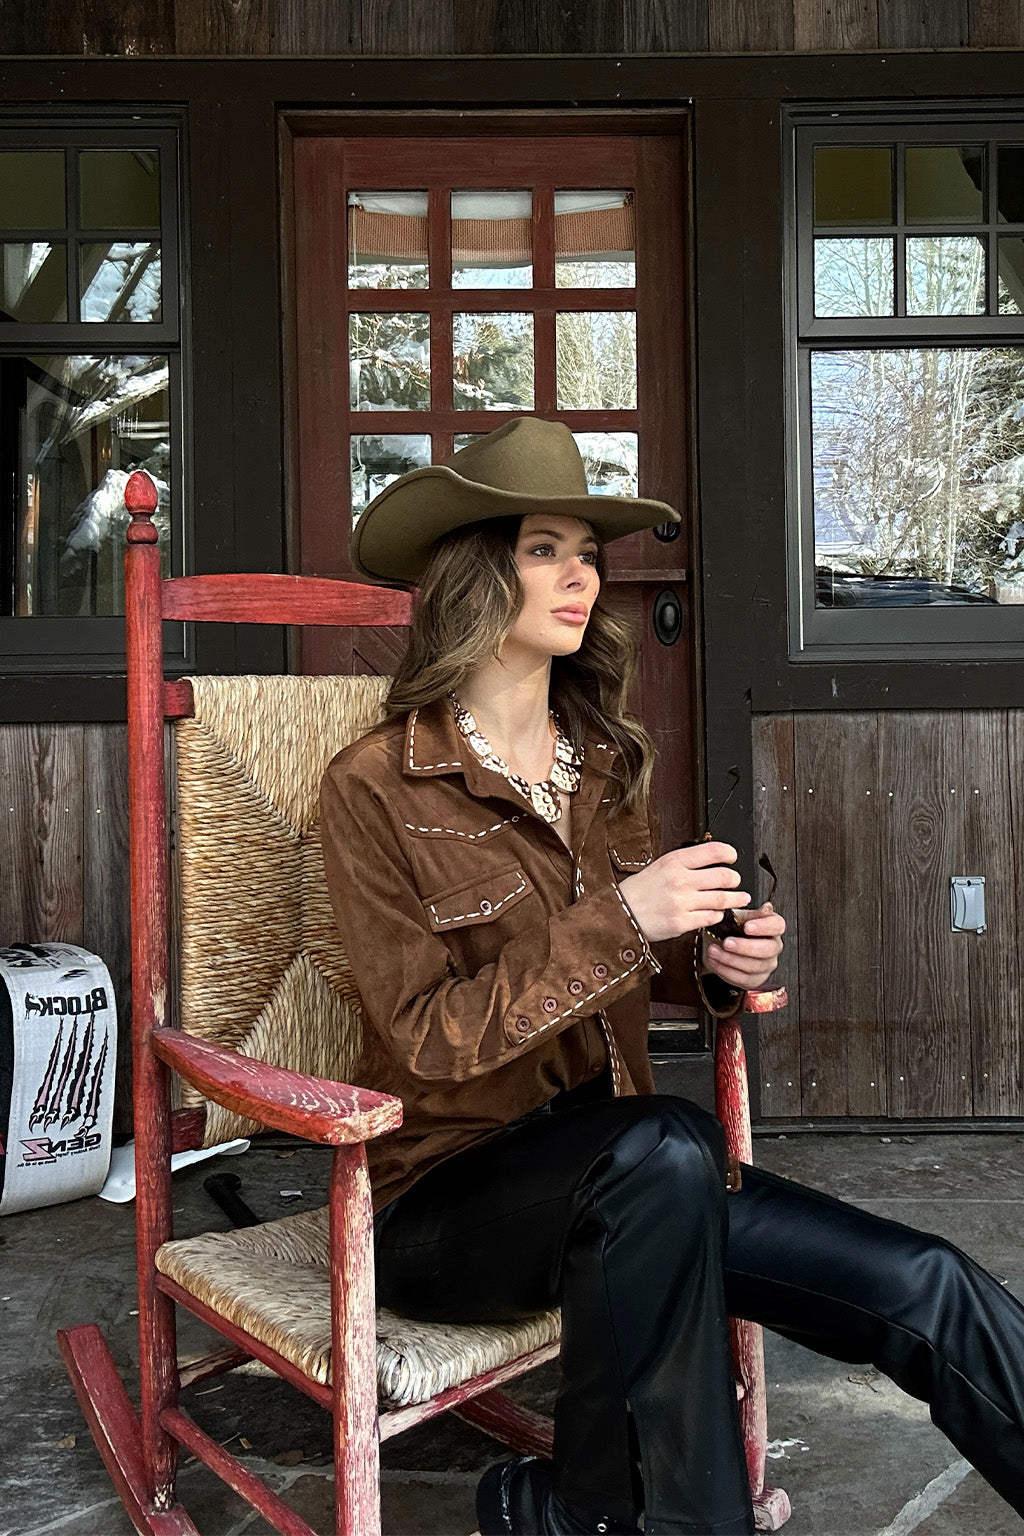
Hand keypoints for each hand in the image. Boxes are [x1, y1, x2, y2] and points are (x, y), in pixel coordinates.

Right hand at [618, 841, 749, 942]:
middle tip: (736, 881)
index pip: (712, 851)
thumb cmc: (641, 889)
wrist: (621, 913)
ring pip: (721, 899)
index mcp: (674, 862)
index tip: (732, 857)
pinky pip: (710, 918)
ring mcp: (681, 903)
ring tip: (741, 898)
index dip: (729, 853)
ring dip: (735, 899)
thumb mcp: (660, 865)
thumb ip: (685, 862)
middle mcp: (680, 880)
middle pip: (723, 876)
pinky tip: (717, 913)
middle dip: (735, 879)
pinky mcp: (681, 923)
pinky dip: (718, 915)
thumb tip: (712, 859)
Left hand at [703, 903, 784, 990]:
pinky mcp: (755, 979)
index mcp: (772, 927)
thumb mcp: (738, 915)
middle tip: (726, 942)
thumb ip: (752, 913)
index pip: (777, 925)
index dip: (764, 927)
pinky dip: (726, 970)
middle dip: (746, 947)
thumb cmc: (731, 927)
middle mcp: (773, 946)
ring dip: (731, 959)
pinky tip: (715, 961)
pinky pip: (744, 979)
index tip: (747, 926)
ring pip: (754, 966)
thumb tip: (767, 908)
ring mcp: (766, 965)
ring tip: (713, 950)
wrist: (717, 942)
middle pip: (768, 949)